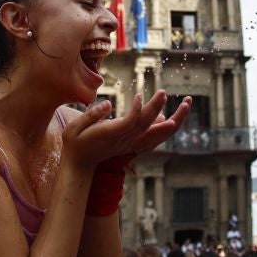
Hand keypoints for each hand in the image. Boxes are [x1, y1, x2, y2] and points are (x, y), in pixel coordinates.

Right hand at [62, 92, 191, 169]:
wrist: (79, 164)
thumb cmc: (75, 142)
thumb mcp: (75, 127)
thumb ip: (91, 115)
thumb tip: (108, 104)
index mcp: (110, 134)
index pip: (129, 122)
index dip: (136, 110)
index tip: (139, 94)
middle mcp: (122, 140)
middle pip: (143, 124)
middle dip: (155, 108)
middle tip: (163, 92)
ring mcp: (128, 143)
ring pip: (151, 132)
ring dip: (166, 120)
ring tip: (181, 106)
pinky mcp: (130, 145)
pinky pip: (150, 139)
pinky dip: (161, 131)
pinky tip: (169, 120)